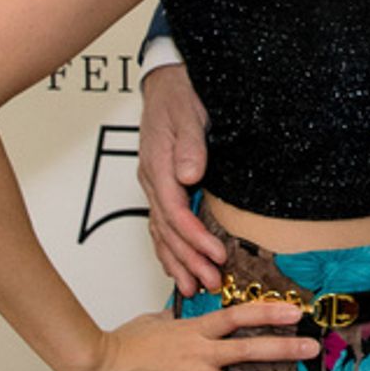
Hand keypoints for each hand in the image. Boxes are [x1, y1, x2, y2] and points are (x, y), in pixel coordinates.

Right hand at [77, 303, 317, 370]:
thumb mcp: (152, 323)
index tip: (296, 310)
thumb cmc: (120, 344)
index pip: (240, 314)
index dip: (270, 311)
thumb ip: (173, 322)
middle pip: (251, 347)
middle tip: (313, 348)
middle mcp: (200, 352)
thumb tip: (178, 319)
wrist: (97, 363)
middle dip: (286, 348)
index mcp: (195, 330)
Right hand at [138, 62, 223, 292]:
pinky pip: (161, 225)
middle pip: (167, 231)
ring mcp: (154, 185)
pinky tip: (177, 267)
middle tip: (211, 283)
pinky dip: (168, 250)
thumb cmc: (180, 95)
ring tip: (195, 287)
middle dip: (189, 260)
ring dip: (178, 262)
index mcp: (158, 166)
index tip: (216, 256)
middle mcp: (153, 180)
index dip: (195, 238)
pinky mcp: (161, 187)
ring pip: (162, 233)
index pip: (175, 212)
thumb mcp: (189, 113)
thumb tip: (190, 175)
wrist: (167, 83)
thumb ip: (190, 145)